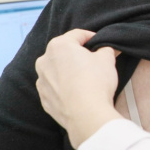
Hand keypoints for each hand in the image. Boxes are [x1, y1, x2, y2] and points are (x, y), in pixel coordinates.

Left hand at [35, 29, 123, 148]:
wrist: (85, 114)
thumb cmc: (95, 81)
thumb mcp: (107, 59)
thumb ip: (106, 49)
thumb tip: (108, 49)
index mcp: (59, 46)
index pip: (77, 35)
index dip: (92, 37)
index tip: (101, 43)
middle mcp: (44, 61)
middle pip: (64, 52)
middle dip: (77, 54)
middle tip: (94, 61)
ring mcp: (41, 81)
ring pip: (57, 69)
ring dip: (69, 70)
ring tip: (85, 78)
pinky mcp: (44, 98)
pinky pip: (55, 87)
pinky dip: (64, 86)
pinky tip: (78, 92)